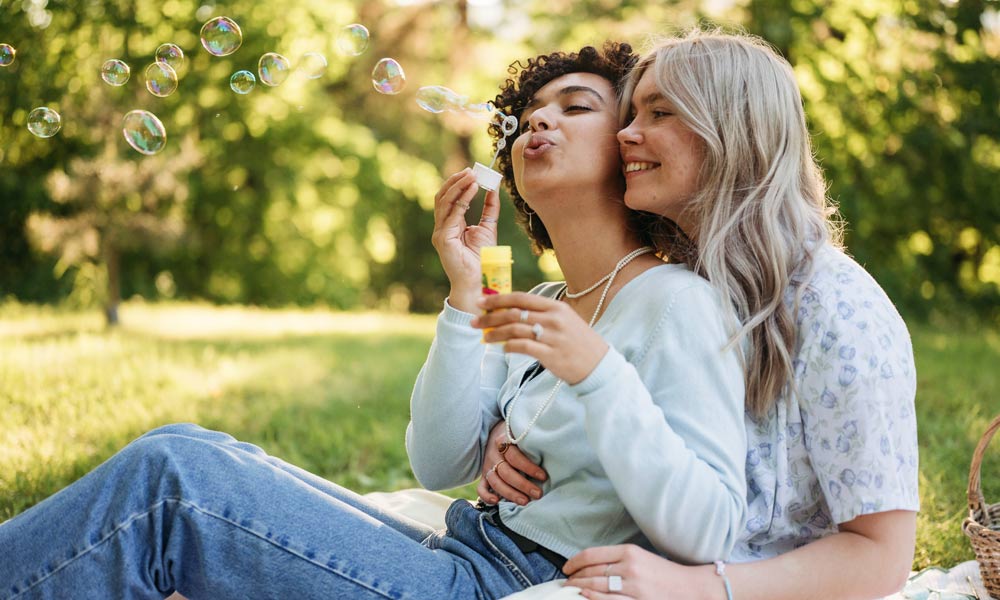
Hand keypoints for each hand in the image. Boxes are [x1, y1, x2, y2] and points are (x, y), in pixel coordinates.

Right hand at [431, 169, 500, 311]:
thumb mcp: (488, 228)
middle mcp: (441, 228)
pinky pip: (452, 214)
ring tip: (472, 176)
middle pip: (443, 197)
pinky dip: (462, 199)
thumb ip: (489, 209)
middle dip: (456, 181)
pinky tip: (473, 189)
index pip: (449, 199)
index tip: (472, 172)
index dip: (458, 184)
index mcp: (449, 225)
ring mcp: (440, 233)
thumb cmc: (482, 259)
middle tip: (471, 170)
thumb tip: (493, 188)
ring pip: (444, 202)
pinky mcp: (443, 239)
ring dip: (458, 186)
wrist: (479, 281)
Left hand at [471, 292, 608, 383]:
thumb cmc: (579, 343)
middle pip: (514, 313)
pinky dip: (509, 347)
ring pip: (515, 330)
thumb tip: (514, 310)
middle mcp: (554, 319)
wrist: (599, 366)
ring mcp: (552, 337)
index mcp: (556, 307)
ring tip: (484, 337)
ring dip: (495, 333)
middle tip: (474, 321)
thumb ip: (543, 314)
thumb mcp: (565, 320)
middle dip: (490, 317)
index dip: (498, 299)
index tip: (481, 302)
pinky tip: (502, 349)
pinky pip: (523, 347)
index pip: (521, 298)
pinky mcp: (550, 355)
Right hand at [477, 420, 547, 504]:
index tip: (543, 476)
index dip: (529, 468)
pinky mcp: (484, 474)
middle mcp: (494, 454)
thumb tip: (552, 456)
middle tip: (538, 494)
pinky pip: (481, 487)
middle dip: (523, 485)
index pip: (515, 457)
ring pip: (495, 482)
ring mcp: (487, 465)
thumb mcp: (522, 433)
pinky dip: (486, 496)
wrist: (495, 429)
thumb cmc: (516, 435)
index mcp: (503, 441)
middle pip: (506, 472)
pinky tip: (497, 501)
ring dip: (510, 493)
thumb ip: (530, 443)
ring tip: (525, 501)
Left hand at [563, 545, 715, 599]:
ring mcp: (634, 586)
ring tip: (572, 590)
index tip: (567, 567)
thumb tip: (590, 565)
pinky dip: (594, 599)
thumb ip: (617, 559)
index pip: (592, 555)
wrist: (690, 587)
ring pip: (597, 587)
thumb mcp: (641, 557)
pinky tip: (585, 597)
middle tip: (566, 581)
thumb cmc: (664, 573)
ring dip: (580, 588)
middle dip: (575, 577)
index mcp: (630, 551)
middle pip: (592, 572)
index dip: (575, 562)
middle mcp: (630, 567)